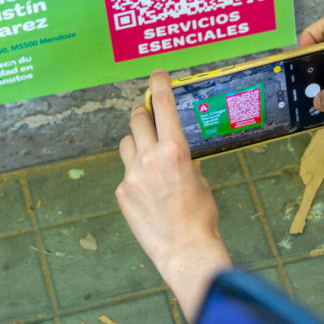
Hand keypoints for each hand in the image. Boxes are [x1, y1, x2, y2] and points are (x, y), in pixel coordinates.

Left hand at [115, 70, 231, 323]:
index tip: (157, 74)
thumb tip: (176, 154)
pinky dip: (135, 175)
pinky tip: (149, 194)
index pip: (163, 106)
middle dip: (143, 115)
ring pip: (126, 144)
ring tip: (150, 162)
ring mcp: (132, 175)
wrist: (185, 249)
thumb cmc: (201, 216)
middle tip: (149, 119)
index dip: (159, 85)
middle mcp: (149, 157)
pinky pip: (126, 172)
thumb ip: (184, 160)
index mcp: (175, 150)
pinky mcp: (122, 192)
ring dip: (136, 145)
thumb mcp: (200, 180)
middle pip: (136, 119)